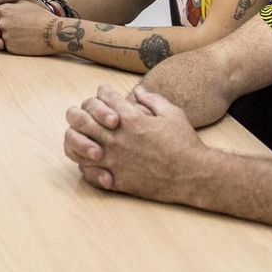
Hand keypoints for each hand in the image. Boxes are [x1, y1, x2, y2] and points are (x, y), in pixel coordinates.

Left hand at [0, 0, 64, 55]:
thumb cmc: (41, 17)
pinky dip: (7, 44)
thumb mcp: (25, 0)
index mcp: (4, 9)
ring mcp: (5, 36)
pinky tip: (18, 41)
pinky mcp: (10, 48)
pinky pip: (2, 47)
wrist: (54, 33)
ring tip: (10, 34)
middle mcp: (2, 22)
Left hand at [62, 83, 201, 197]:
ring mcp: (114, 160)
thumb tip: (139, 91)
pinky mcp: (117, 180)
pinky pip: (88, 172)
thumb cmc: (185, 143)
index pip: (103, 97)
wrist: (194, 176)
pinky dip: (85, 165)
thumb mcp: (172, 113)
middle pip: (80, 119)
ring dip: (77, 139)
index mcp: (130, 119)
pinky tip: (91, 160)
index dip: (102, 92)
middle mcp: (117, 138)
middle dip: (77, 112)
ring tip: (82, 137)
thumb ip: (152, 99)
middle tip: (81, 113)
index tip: (104, 93)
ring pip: (77, 146)